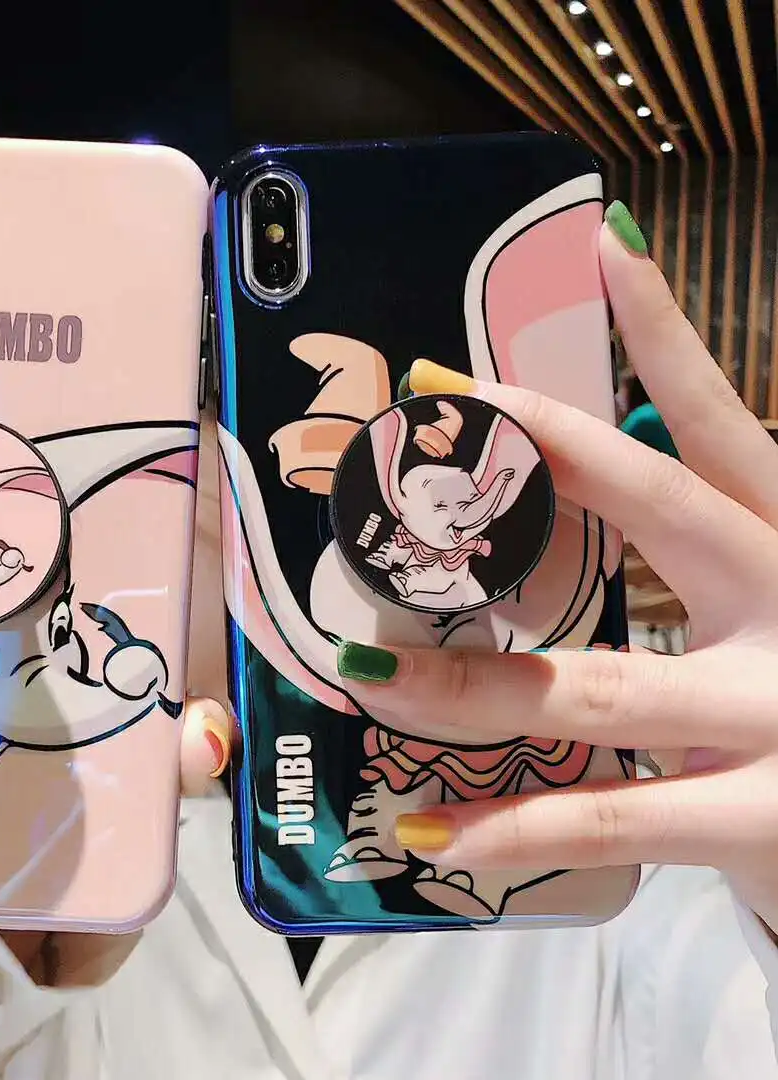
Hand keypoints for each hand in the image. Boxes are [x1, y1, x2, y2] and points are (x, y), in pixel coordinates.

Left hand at [336, 211, 777, 934]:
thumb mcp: (771, 599)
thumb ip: (703, 553)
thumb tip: (588, 474)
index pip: (729, 421)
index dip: (667, 337)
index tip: (604, 250)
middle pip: (659, 507)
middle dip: (536, 460)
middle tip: (425, 420)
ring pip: (598, 683)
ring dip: (465, 679)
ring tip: (366, 672)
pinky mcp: (763, 816)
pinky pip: (610, 817)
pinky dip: (508, 827)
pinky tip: (425, 829)